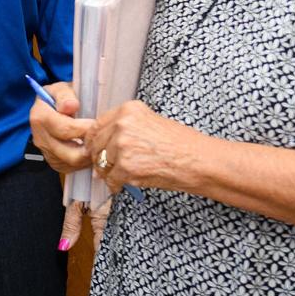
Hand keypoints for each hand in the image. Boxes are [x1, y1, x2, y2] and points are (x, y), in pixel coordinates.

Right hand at [28, 81, 92, 173]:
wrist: (52, 107)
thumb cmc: (61, 97)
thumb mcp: (62, 89)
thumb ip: (66, 95)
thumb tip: (71, 106)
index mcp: (40, 117)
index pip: (66, 130)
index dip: (85, 129)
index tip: (98, 123)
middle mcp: (40, 138)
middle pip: (70, 154)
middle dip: (90, 148)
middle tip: (103, 138)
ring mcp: (46, 153)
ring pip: (72, 164)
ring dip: (89, 157)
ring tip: (99, 144)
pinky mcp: (53, 162)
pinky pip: (71, 168)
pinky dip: (84, 163)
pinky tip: (90, 150)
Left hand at [89, 100, 203, 193]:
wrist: (199, 161)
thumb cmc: (180, 143)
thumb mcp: (150, 122)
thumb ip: (125, 128)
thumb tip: (99, 143)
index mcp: (127, 110)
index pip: (96, 126)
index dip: (95, 141)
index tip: (99, 149)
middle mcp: (122, 124)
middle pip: (95, 146)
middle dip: (100, 159)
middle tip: (111, 167)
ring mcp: (122, 146)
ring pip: (101, 164)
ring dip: (109, 173)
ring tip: (126, 175)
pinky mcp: (126, 167)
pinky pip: (110, 180)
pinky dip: (117, 185)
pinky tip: (129, 183)